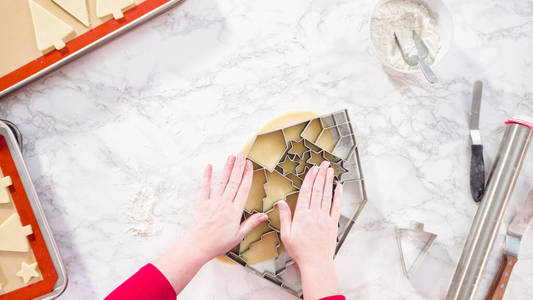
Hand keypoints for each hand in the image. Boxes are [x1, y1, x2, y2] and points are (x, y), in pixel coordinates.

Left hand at [153, 153, 266, 293]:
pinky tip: (208, 166)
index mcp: (235, 211)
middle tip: (242, 154)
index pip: (243, 189)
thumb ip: (251, 223)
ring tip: (231, 157)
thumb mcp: (238, 236)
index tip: (250, 165)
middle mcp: (225, 203)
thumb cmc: (218, 244)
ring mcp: (213, 202)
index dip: (247, 175)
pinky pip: (205, 187)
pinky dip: (207, 176)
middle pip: (234, 181)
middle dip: (238, 167)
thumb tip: (264, 216)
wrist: (198, 246)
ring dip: (227, 168)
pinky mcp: (202, 203)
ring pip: (222, 181)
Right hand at [277, 160, 342, 298]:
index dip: (309, 179)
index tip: (312, 170)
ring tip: (330, 170)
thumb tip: (281, 202)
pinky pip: (336, 207)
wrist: (316, 263)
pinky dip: (338, 196)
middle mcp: (314, 214)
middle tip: (323, 164)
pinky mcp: (333, 223)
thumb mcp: (286, 235)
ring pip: (327, 195)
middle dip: (320, 175)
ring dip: (328, 181)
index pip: (306, 192)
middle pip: (317, 190)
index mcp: (301, 216)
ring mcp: (325, 218)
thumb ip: (285, 217)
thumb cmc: (300, 251)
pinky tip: (338, 187)